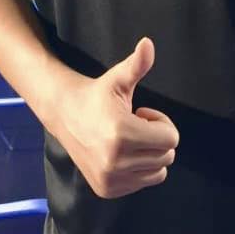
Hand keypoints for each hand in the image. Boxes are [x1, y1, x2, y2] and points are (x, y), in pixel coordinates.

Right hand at [55, 37, 178, 199]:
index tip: (141, 113)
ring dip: (149, 155)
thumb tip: (148, 43)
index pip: (171, 139)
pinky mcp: (106, 189)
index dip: (161, 123)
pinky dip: (139, 170)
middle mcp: (116, 161)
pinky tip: (121, 153)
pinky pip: (142, 184)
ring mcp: (110, 179)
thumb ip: (137, 64)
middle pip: (167, 156)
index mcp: (122, 134)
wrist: (63, 113)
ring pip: (158, 172)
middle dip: (156, 139)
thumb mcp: (118, 79)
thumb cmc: (96, 95)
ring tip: (128, 140)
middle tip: (135, 125)